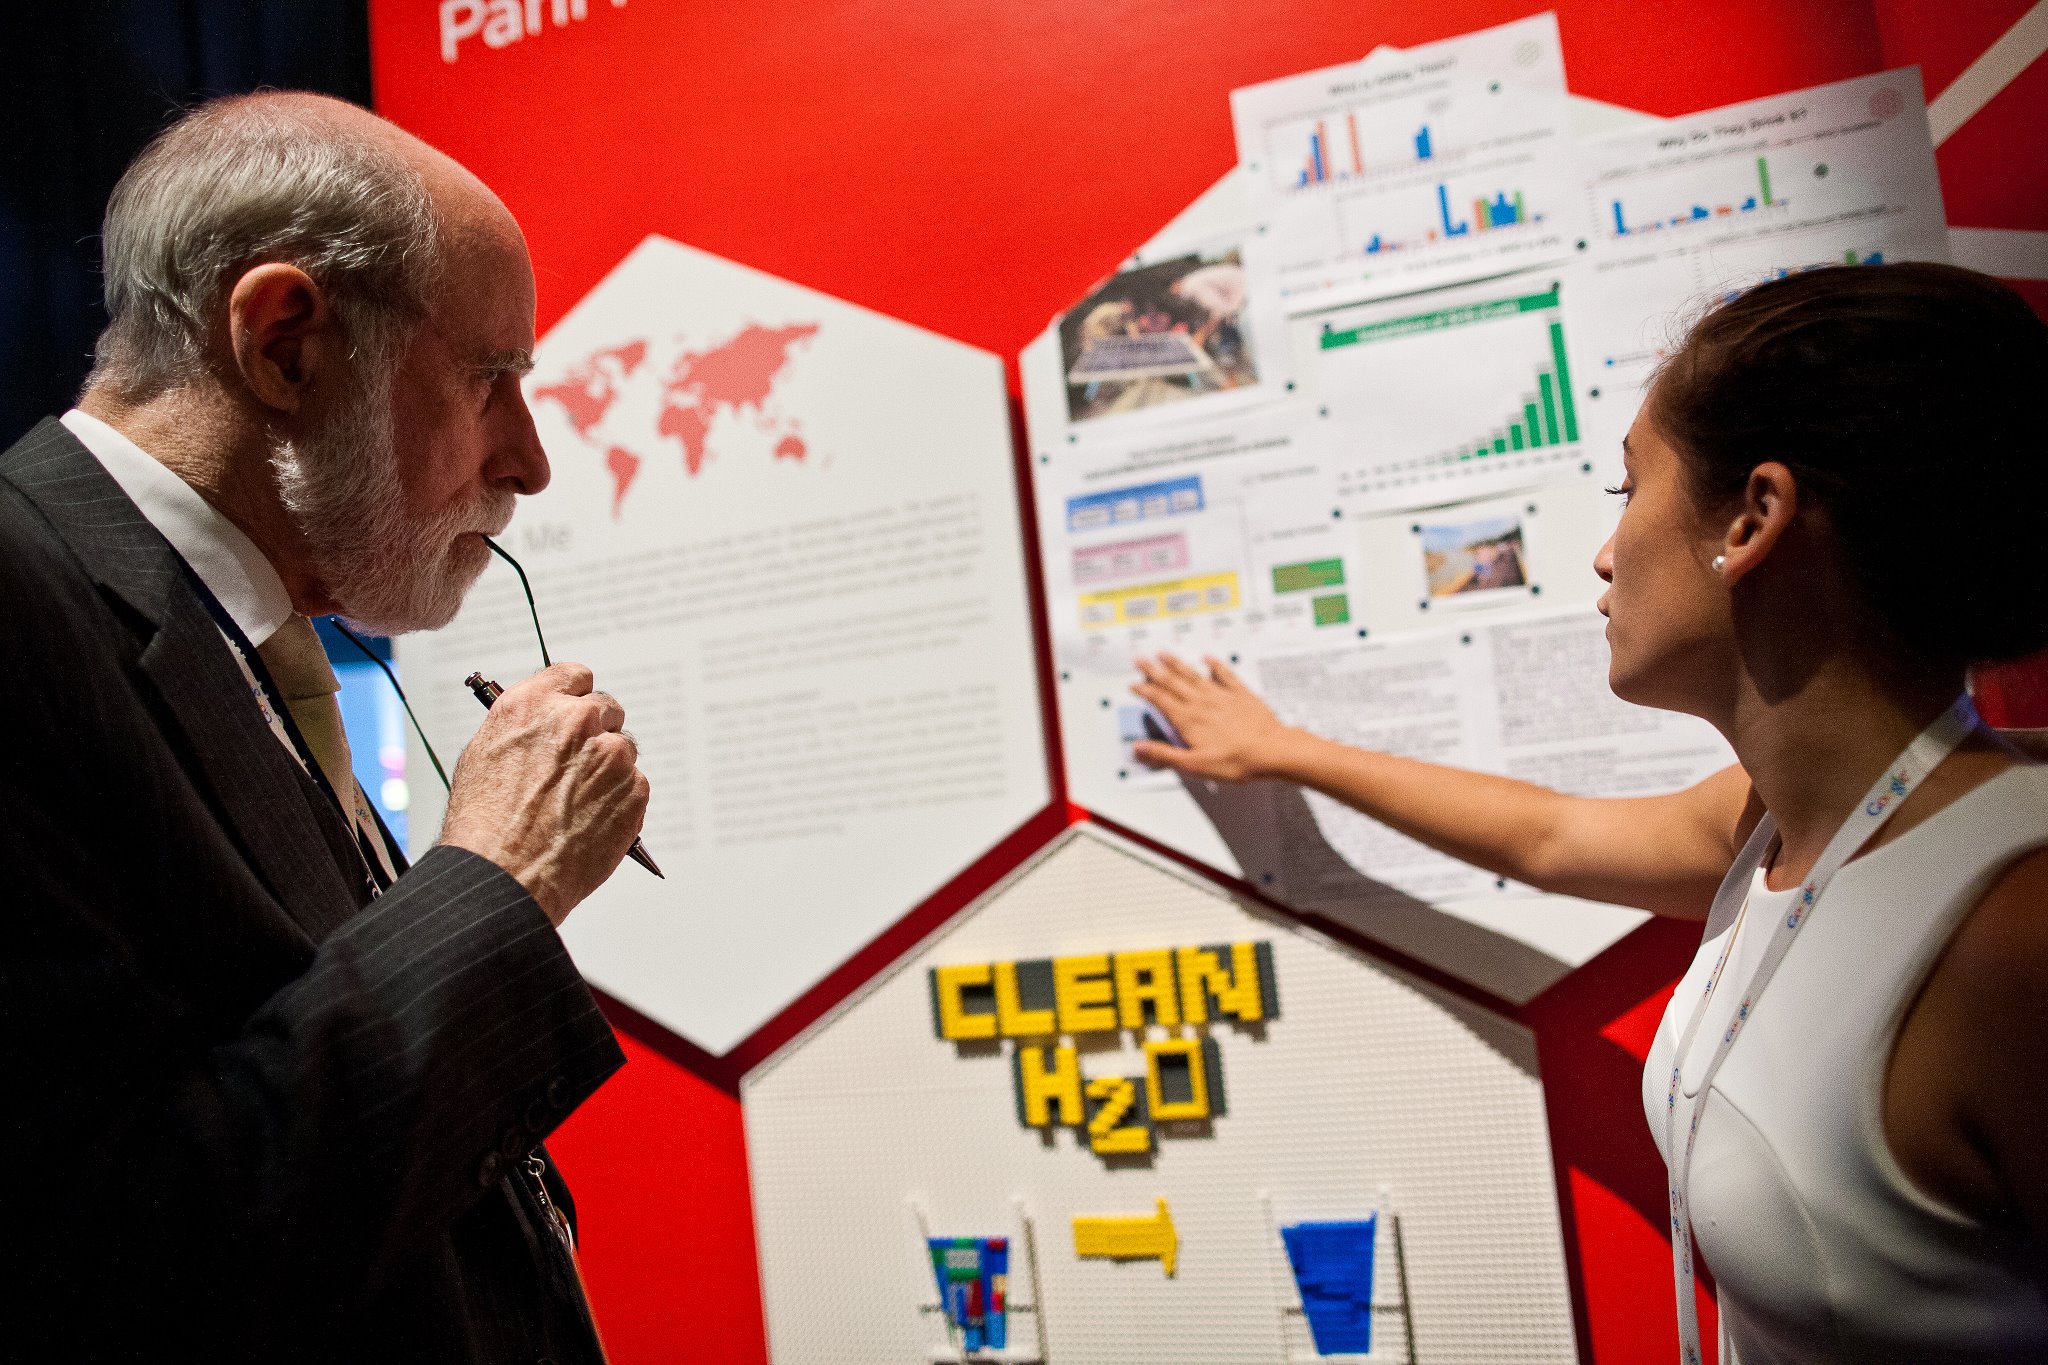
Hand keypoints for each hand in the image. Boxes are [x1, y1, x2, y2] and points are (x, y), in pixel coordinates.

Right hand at [438, 662, 650, 924]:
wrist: (505, 876)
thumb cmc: (484, 826)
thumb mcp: (485, 755)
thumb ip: (525, 727)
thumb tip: (545, 722)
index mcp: (533, 705)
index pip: (575, 675)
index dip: (576, 696)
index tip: (577, 710)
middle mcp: (576, 721)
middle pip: (606, 709)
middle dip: (595, 732)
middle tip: (578, 765)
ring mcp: (610, 755)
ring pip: (622, 748)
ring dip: (608, 768)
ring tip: (576, 803)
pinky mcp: (634, 789)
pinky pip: (634, 784)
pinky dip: (619, 799)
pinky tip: (589, 820)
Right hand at [1131, 653, 1298, 782]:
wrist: (1272, 751)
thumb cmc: (1237, 760)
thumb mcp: (1194, 765)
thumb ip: (1164, 755)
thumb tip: (1139, 748)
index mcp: (1189, 720)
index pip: (1160, 700)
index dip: (1144, 691)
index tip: (1134, 684)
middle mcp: (1202, 703)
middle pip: (1172, 682)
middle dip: (1154, 670)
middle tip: (1141, 659)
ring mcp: (1222, 696)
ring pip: (1194, 675)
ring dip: (1177, 663)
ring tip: (1164, 653)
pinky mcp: (1241, 694)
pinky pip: (1225, 674)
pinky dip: (1215, 665)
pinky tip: (1208, 658)